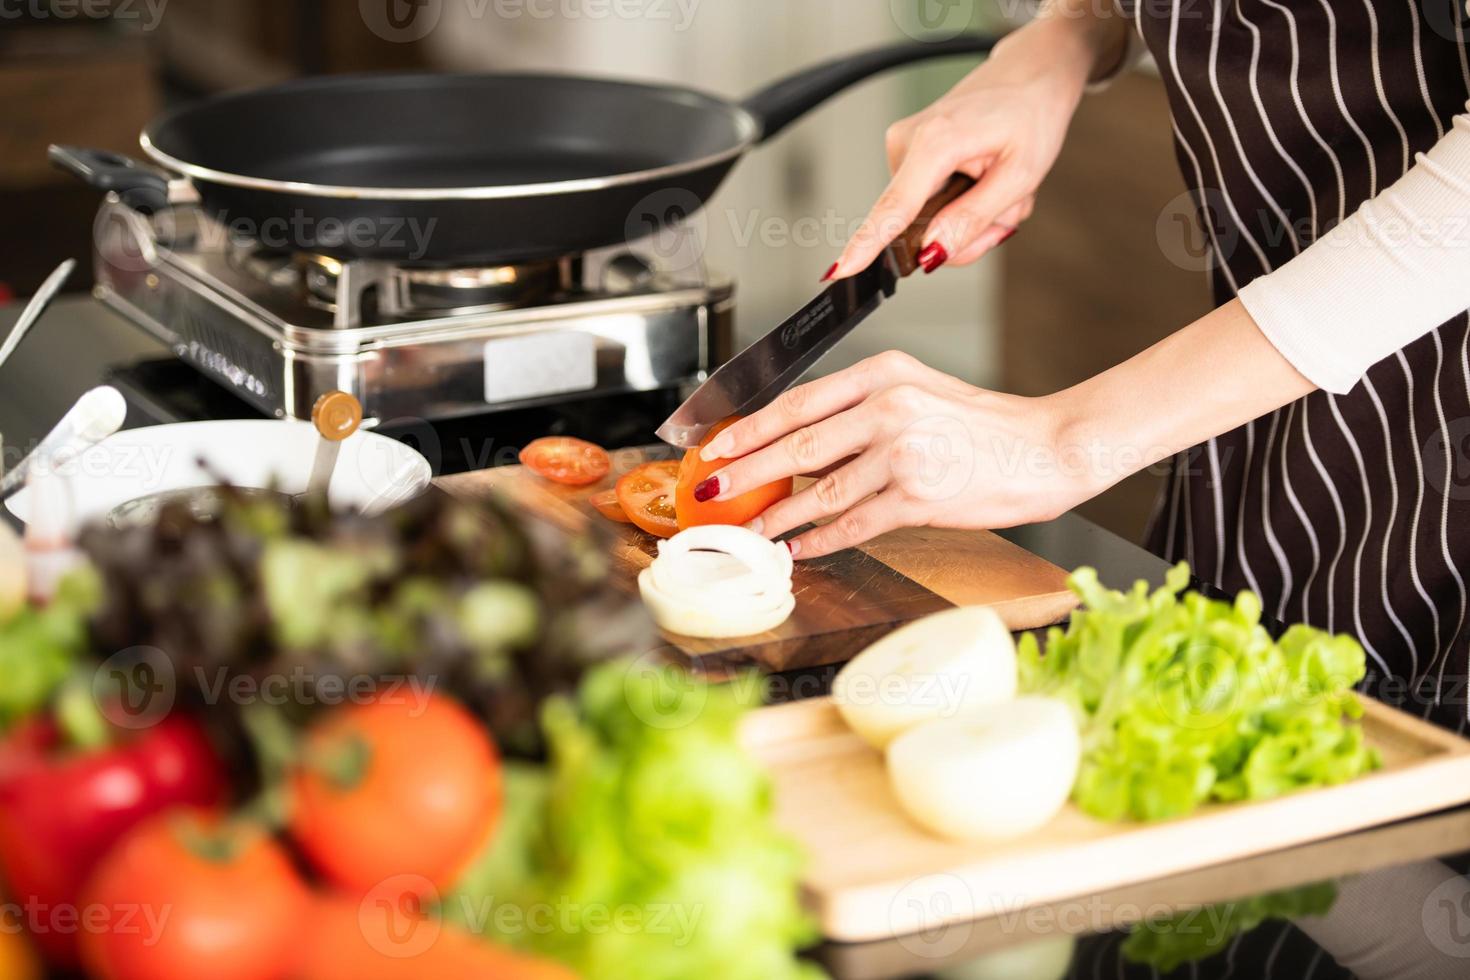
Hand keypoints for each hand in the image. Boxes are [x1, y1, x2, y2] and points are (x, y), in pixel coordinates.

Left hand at [693, 352, 1094, 558]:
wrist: (1049, 448)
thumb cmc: (985, 426)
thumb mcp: (919, 393)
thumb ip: (861, 412)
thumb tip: (799, 448)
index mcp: (884, 372)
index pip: (799, 400)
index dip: (750, 426)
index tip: (717, 442)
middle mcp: (889, 406)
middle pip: (797, 444)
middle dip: (745, 470)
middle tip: (712, 488)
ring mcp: (903, 453)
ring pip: (819, 491)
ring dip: (776, 515)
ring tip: (748, 529)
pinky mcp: (919, 496)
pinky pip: (854, 524)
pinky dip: (820, 539)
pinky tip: (798, 548)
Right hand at [826, 16, 1112, 277]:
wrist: (1030, 75)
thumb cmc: (1030, 116)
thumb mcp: (1020, 176)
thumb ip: (972, 218)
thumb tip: (931, 253)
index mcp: (935, 142)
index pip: (895, 207)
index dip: (868, 244)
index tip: (841, 271)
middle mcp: (906, 142)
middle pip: (919, 228)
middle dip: (967, 235)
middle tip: (1005, 214)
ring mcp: (902, 147)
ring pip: (928, 220)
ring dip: (969, 217)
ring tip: (997, 186)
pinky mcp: (906, 153)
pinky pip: (928, 204)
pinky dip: (962, 202)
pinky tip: (983, 180)